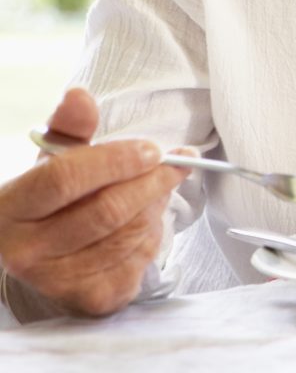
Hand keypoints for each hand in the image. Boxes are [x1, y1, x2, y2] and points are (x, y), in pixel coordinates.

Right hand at [0, 88, 188, 318]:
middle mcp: (27, 251)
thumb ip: (69, 128)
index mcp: (10, 209)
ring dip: (156, 205)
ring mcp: (57, 281)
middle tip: (179, 162)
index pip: (64, 179)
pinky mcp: (90, 299)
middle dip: (153, 181)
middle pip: (106, 210)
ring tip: (160, 187)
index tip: (152, 148)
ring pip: (129, 234)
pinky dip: (154, 234)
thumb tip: (80, 95)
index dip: (115, 160)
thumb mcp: (52, 162)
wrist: (40, 256)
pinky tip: (147, 221)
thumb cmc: (52, 202)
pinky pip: (140, 259)